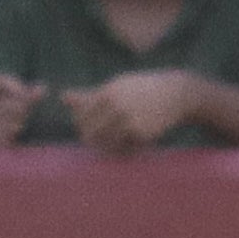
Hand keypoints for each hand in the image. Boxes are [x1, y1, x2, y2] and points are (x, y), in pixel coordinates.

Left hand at [61, 68, 196, 154]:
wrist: (175, 95)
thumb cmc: (142, 90)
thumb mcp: (116, 87)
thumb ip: (89, 95)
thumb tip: (62, 98)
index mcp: (107, 93)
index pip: (82, 115)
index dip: (80, 124)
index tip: (86, 128)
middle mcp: (116, 106)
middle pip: (91, 132)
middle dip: (90, 139)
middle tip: (96, 142)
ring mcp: (129, 121)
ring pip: (106, 144)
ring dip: (106, 149)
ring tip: (113, 146)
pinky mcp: (142, 134)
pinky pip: (124, 149)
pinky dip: (124, 150)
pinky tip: (130, 146)